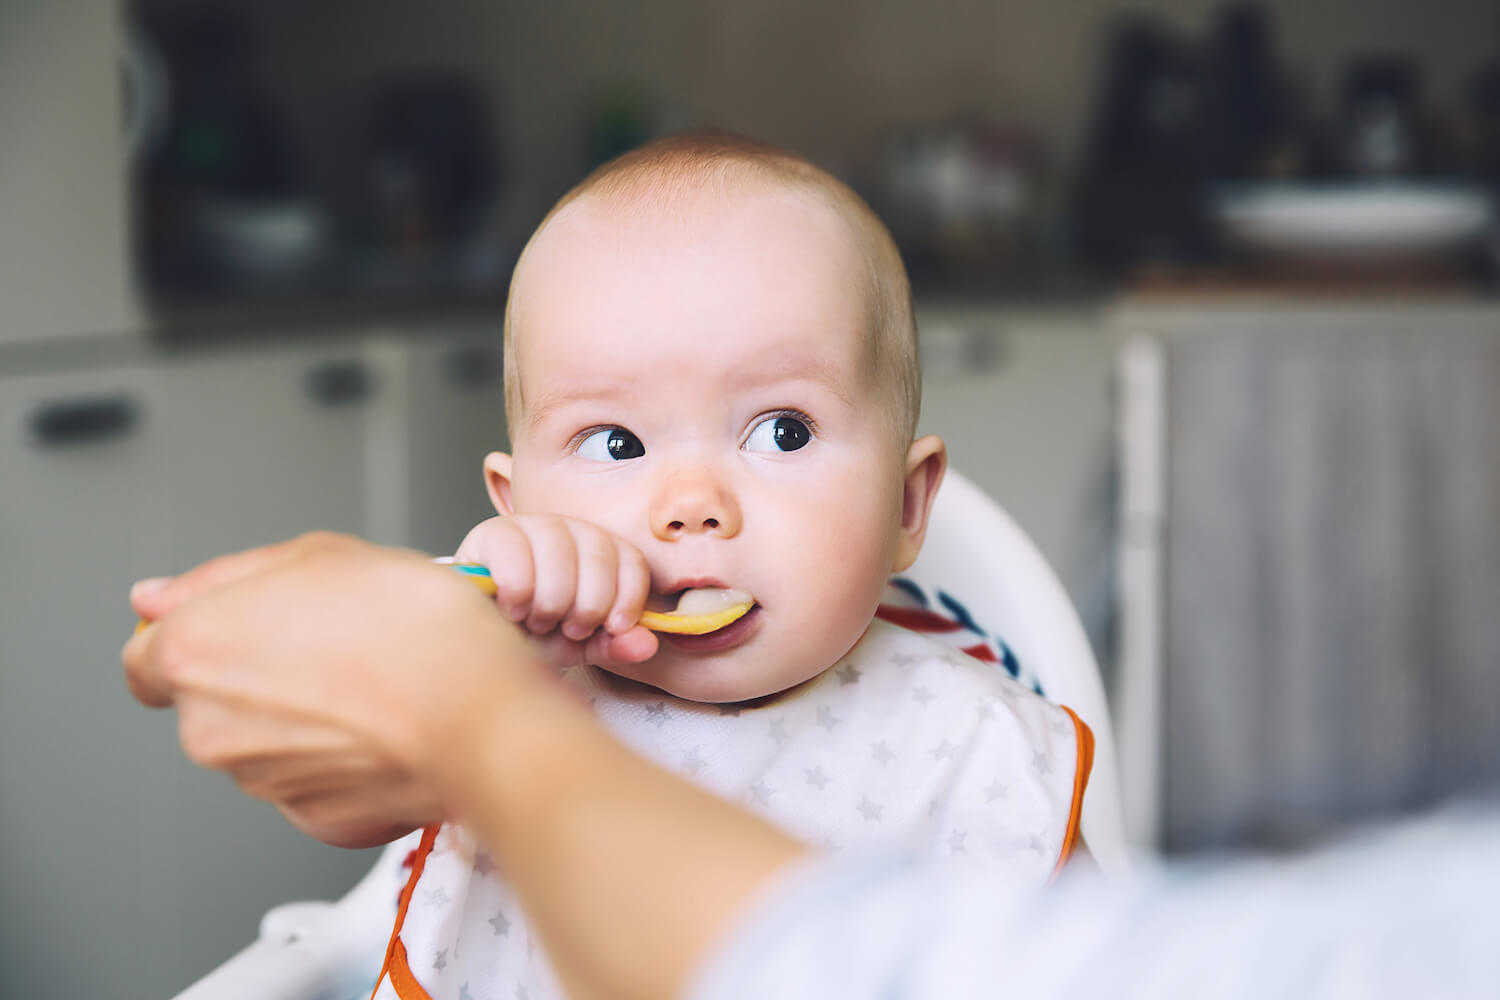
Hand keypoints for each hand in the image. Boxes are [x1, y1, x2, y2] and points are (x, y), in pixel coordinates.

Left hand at [123, 532, 554, 847]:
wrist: (481, 713)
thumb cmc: (412, 627)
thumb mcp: (320, 554)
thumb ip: (223, 576)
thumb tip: (156, 598)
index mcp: (193, 653)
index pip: (145, 654)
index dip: (196, 634)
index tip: (243, 625)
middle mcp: (210, 727)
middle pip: (212, 699)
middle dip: (260, 674)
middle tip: (334, 640)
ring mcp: (262, 781)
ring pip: (266, 742)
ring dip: (306, 715)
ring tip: (375, 679)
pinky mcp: (315, 819)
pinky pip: (316, 782)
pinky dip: (343, 759)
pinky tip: (387, 724)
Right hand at [454, 514, 657, 669]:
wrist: (482, 638)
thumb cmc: (534, 635)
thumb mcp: (580, 645)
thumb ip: (614, 644)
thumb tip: (647, 644)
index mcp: (600, 549)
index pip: (632, 560)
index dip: (627, 599)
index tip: (611, 628)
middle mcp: (570, 528)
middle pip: (599, 558)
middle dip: (586, 607)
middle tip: (565, 627)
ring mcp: (531, 525)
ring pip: (559, 554)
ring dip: (550, 602)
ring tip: (536, 620)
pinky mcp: (492, 533)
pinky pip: (515, 555)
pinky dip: (518, 592)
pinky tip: (512, 610)